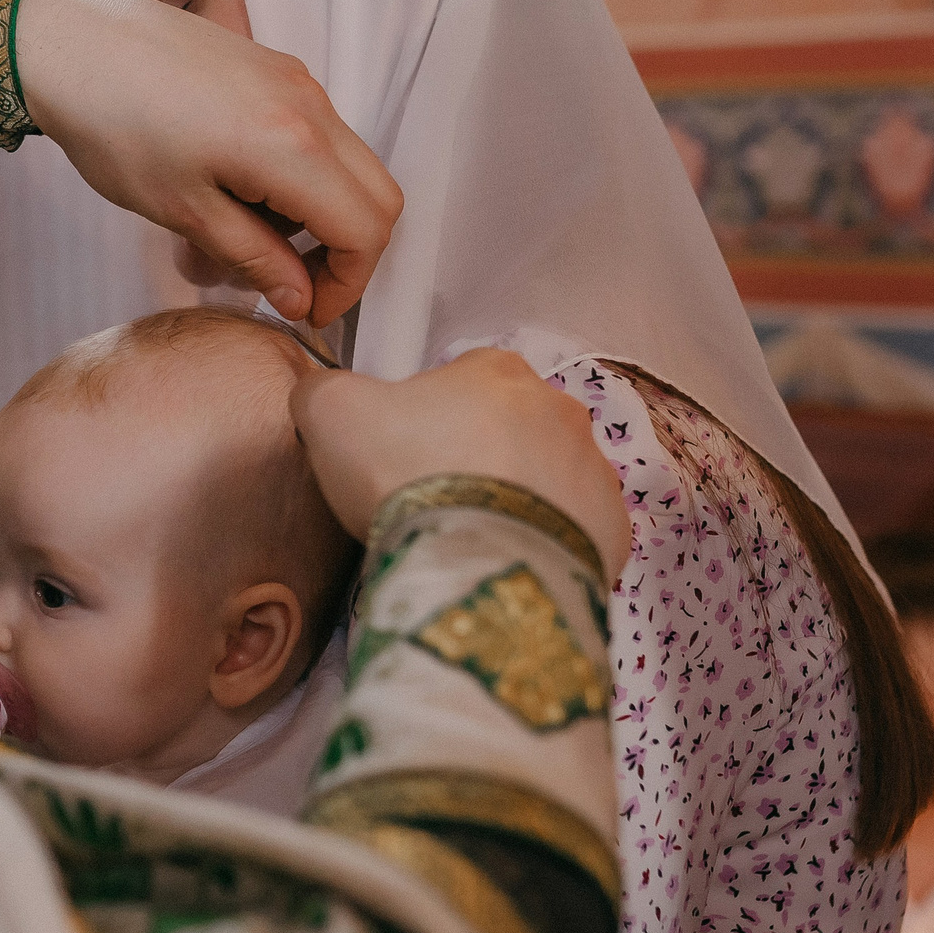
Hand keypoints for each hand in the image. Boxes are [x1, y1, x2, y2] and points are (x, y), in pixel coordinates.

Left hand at [13, 0, 398, 325]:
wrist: (71, 42)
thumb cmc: (114, 125)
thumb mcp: (183, 211)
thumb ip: (254, 259)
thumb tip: (301, 300)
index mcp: (293, 146)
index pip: (366, 230)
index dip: (346, 285)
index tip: (305, 311)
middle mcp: (311, 106)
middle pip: (378, 197)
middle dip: (345, 253)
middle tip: (289, 284)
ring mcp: (297, 82)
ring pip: (348, 167)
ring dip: (317, 216)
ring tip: (245, 238)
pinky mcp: (276, 69)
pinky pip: (318, 136)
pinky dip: (300, 179)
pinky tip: (238, 192)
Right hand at [290, 349, 629, 583]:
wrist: (475, 560)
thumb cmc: (404, 473)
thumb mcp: (330, 412)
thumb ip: (323, 390)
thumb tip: (322, 393)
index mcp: (496, 369)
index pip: (459, 379)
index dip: (425, 417)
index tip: (402, 456)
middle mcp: (558, 406)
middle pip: (509, 427)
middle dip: (477, 457)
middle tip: (434, 502)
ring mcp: (593, 468)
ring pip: (548, 478)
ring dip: (516, 500)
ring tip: (471, 540)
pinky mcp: (611, 528)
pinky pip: (576, 530)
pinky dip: (547, 544)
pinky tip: (508, 563)